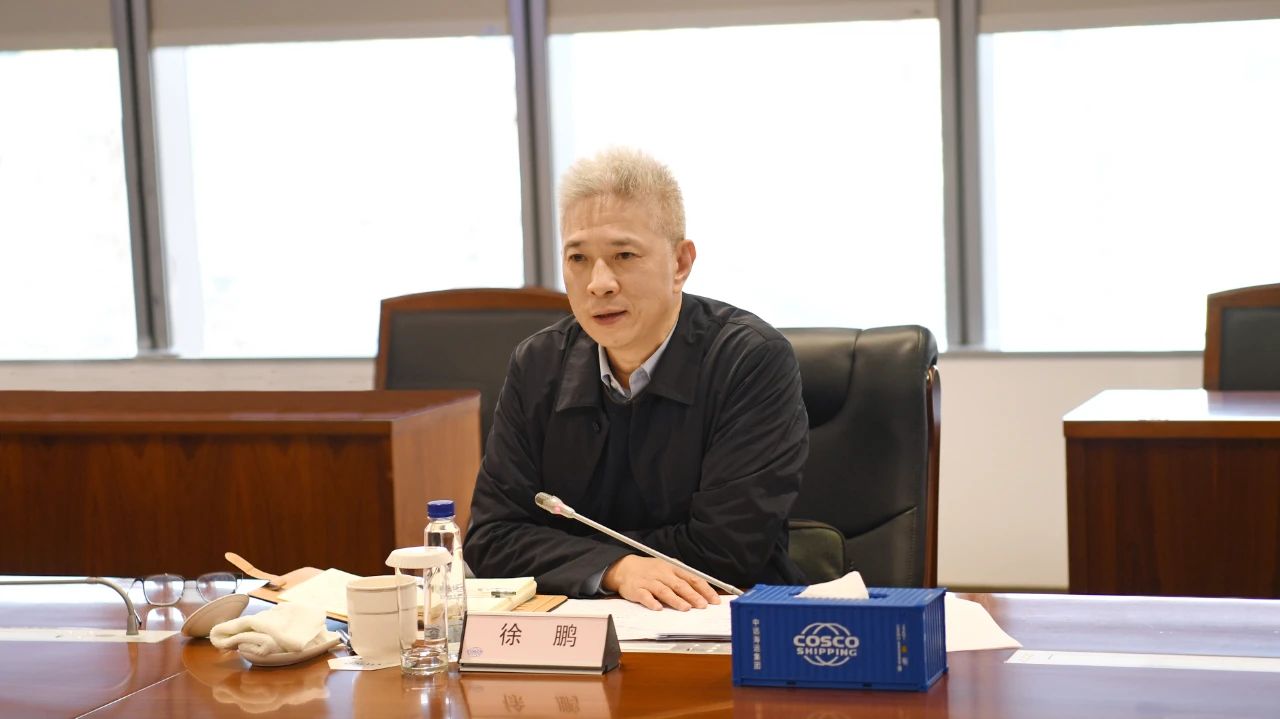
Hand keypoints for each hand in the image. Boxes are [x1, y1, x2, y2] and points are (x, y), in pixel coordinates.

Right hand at [601, 555, 721, 610]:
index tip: (714, 600)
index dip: (704, 589)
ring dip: (675, 600)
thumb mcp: (669, 569)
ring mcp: (649, 581)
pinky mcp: (636, 589)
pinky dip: (651, 602)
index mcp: (673, 568)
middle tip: (703, 605)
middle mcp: (662, 573)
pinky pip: (644, 596)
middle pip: (679, 585)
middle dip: (692, 595)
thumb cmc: (651, 570)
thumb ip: (684, 579)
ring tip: (686, 608)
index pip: (692, 578)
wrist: (625, 568)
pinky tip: (658, 608)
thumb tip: (703, 594)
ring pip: (664, 590)